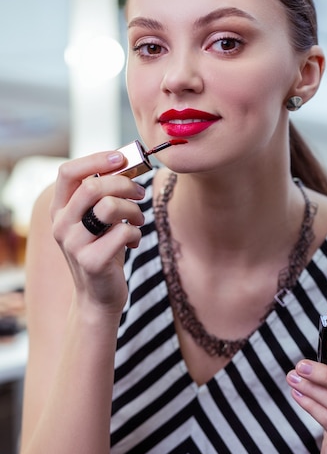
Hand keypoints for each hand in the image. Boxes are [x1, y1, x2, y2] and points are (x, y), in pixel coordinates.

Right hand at [50, 151, 145, 315]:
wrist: (99, 295)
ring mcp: (74, 244)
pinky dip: (136, 232)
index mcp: (60, 209)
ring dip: (133, 209)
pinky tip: (132, 241)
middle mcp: (61, 225)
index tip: (120, 158)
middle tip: (139, 192)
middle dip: (124, 184)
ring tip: (137, 219)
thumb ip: (105, 193)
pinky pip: (123, 231)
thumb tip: (126, 163)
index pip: (67, 172)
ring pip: (109, 206)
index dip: (96, 160)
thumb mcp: (98, 218)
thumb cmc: (104, 248)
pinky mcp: (92, 262)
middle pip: (93, 187)